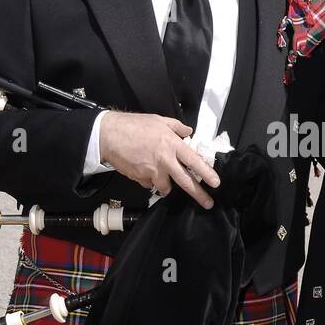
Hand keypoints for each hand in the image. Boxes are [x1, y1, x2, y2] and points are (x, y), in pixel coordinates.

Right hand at [98, 111, 219, 207]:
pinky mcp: (140, 178)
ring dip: (165, 185)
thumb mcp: (158, 120)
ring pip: (165, 187)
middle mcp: (165, 160)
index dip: (206, 173)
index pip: (194, 161)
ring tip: (161, 178)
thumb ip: (176, 127)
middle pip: (185, 181)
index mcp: (172, 144)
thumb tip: (188, 131)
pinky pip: (149, 184)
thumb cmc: (134, 125)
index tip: (216, 183)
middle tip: (208, 203)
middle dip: (199, 194)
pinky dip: (149, 180)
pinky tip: (143, 169)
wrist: (109, 135)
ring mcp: (152, 171)